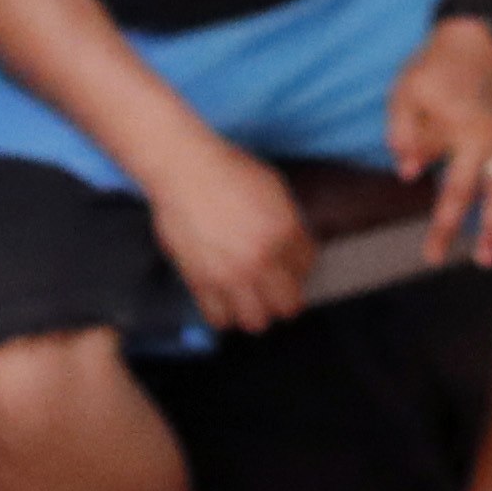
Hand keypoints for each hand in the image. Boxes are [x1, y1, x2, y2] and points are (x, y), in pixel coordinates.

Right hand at [143, 134, 316, 335]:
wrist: (184, 169)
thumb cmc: (226, 170)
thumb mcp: (273, 187)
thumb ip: (287, 220)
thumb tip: (293, 243)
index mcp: (284, 232)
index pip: (307, 266)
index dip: (299, 263)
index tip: (290, 262)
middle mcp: (261, 259)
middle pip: (288, 305)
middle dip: (286, 297)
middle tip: (277, 288)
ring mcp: (230, 275)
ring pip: (255, 321)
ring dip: (256, 311)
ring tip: (250, 299)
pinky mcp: (200, 282)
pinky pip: (219, 318)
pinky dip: (224, 313)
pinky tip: (224, 299)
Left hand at [386, 18, 491, 267]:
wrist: (478, 30)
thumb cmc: (436, 63)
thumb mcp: (406, 94)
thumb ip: (405, 134)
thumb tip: (410, 173)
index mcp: (467, 138)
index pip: (455, 196)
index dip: (444, 229)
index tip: (433, 256)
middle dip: (491, 234)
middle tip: (484, 262)